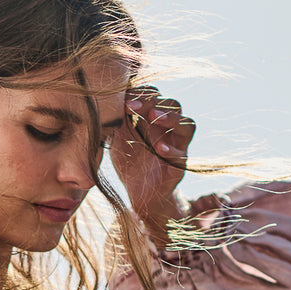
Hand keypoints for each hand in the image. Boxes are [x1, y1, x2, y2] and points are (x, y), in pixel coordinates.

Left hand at [111, 87, 195, 248]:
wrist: (140, 196)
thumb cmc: (130, 164)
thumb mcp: (119, 139)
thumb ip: (117, 120)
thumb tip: (103, 99)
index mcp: (156, 119)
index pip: (156, 96)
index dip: (142, 92)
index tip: (122, 96)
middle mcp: (170, 130)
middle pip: (173, 104)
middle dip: (153, 101)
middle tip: (132, 105)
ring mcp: (178, 147)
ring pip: (187, 125)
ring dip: (171, 118)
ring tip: (154, 117)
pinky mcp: (179, 167)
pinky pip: (182, 155)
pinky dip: (172, 150)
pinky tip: (160, 149)